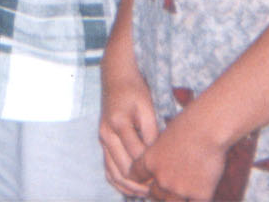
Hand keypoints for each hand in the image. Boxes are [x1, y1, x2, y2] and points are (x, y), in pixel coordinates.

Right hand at [99, 66, 159, 197]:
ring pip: (113, 173)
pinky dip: (118, 182)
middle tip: (158, 193)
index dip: (152, 171)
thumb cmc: (135, 91)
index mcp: (119, 124)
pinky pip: (107, 168)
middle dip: (141, 184)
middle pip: (123, 170)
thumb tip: (157, 156)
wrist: (116, 78)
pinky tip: (132, 189)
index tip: (166, 179)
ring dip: (129, 187)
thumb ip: (151, 132)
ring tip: (147, 195)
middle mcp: (106, 135)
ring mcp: (102, 140)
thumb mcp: (147, 107)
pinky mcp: (103, 142)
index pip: (137, 157)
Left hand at [128, 114, 229, 201]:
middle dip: (162, 190)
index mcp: (149, 162)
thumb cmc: (189, 124)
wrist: (208, 127)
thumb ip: (161, 153)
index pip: (135, 179)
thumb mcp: (166, 136)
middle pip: (154, 194)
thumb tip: (164, 160)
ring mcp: (180, 189)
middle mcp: (161, 179)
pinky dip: (196, 199)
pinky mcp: (200, 194)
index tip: (147, 180)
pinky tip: (202, 192)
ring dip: (177, 198)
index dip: (141, 181)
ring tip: (186, 188)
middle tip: (173, 182)